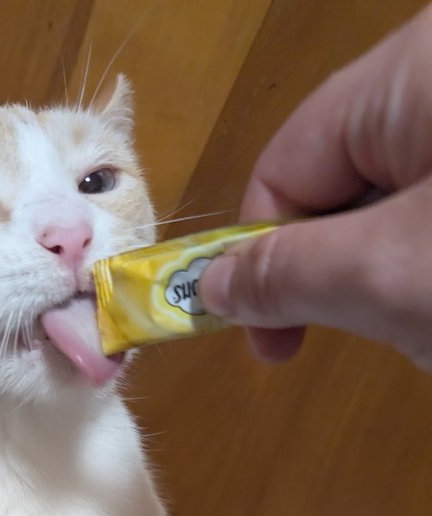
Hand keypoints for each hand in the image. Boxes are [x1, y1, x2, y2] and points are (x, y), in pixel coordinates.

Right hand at [198, 5, 431, 370]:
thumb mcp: (385, 275)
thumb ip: (285, 276)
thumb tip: (210, 287)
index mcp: (410, 71)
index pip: (287, 165)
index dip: (259, 257)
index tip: (268, 340)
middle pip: (342, 184)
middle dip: (341, 272)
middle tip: (372, 331)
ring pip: (398, 205)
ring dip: (398, 277)